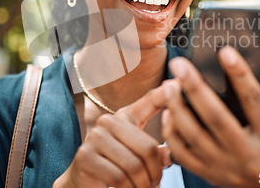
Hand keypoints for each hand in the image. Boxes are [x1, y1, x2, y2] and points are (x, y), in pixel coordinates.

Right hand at [53, 81, 175, 187]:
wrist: (82, 182)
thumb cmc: (115, 166)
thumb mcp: (138, 155)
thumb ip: (154, 151)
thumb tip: (168, 154)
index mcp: (124, 117)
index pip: (147, 103)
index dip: (162, 95)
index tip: (177, 83)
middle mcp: (108, 121)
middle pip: (148, 148)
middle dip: (155, 173)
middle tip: (156, 184)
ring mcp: (94, 137)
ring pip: (134, 166)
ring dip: (143, 185)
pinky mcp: (85, 157)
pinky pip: (119, 178)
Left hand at [162, 46, 259, 187]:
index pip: (254, 101)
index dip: (240, 75)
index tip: (224, 52)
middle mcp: (248, 155)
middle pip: (217, 117)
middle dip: (195, 88)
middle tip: (179, 64)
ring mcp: (225, 168)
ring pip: (194, 136)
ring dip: (178, 108)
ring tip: (169, 85)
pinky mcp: (208, 175)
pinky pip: (183, 154)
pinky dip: (172, 133)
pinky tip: (167, 113)